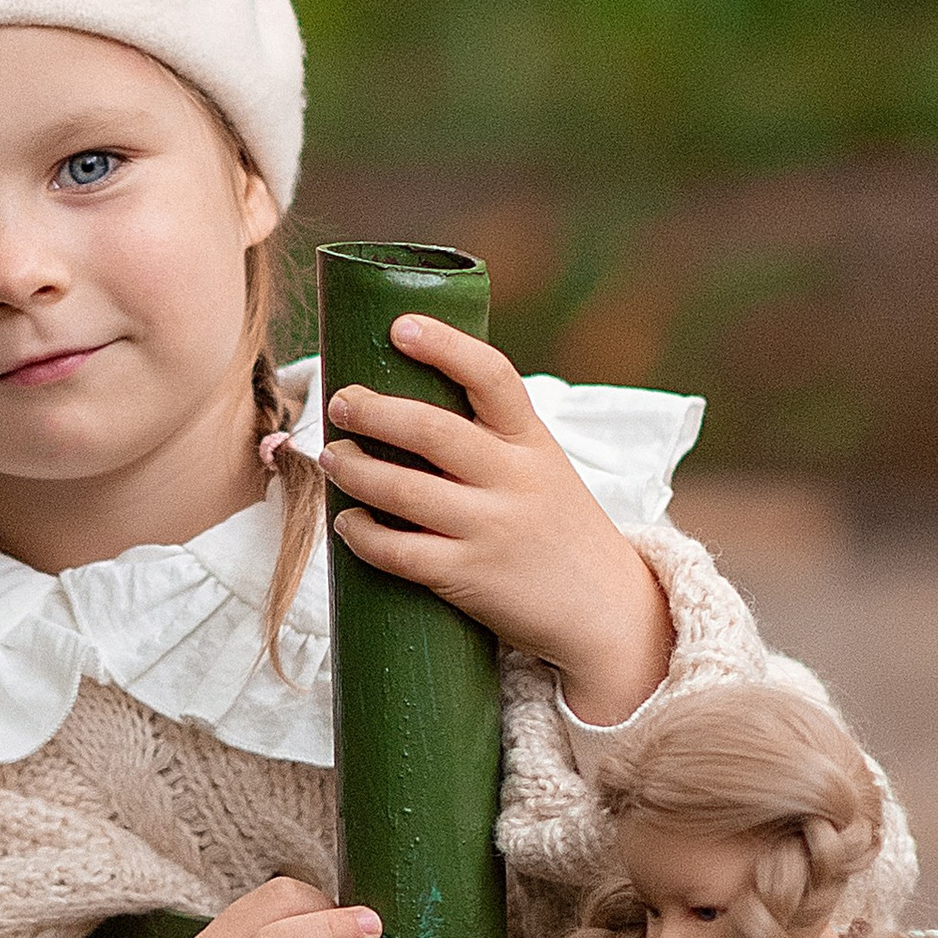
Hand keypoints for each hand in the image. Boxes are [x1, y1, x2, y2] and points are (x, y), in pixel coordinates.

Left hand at [322, 317, 671, 724]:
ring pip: (403, 490)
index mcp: (532, 440)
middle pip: (432, 431)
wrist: (606, 610)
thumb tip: (404, 400)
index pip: (491, 376)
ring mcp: (493, 529)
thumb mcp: (542, 467)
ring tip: (331, 459)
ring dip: (353, 470)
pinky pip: (400, 552)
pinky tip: (348, 523)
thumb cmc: (556, 528)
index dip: (444, 346)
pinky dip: (363, 534)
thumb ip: (491, 437)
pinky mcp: (471, 577)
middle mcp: (514, 479)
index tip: (399, 327)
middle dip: (373, 412)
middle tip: (339, 404)